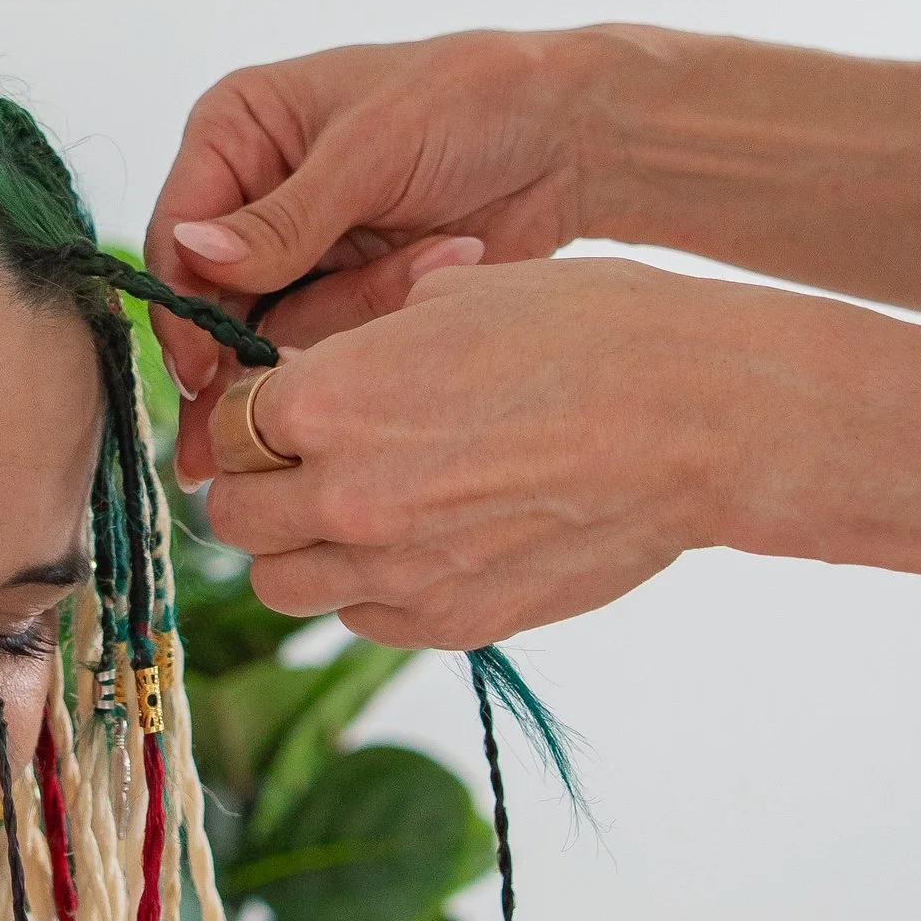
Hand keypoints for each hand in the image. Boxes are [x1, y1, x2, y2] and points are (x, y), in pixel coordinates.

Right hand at [143, 29, 600, 476]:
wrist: (569, 134)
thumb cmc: (468, 99)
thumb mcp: (372, 149)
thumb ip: (284, 217)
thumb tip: (193, 252)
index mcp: (236, 129)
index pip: (178, 230)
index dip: (185, 304)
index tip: (203, 369)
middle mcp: (254, 193)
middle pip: (215, 300)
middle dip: (260, 345)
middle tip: (265, 418)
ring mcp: (301, 250)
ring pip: (279, 329)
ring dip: (354, 314)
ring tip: (442, 253)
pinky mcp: (347, 291)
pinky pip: (334, 339)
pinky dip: (382, 321)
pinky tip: (446, 263)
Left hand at [204, 255, 794, 647]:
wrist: (696, 419)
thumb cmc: (587, 334)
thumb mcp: (451, 297)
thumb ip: (358, 344)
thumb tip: (312, 366)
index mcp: (327, 401)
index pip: (223, 426)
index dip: (249, 412)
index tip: (278, 406)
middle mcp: (344, 495)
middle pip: (237, 515)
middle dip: (259, 485)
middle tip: (303, 462)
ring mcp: (397, 572)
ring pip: (283, 584)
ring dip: (302, 548)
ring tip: (356, 509)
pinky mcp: (453, 623)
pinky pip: (363, 621)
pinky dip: (370, 590)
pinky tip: (419, 543)